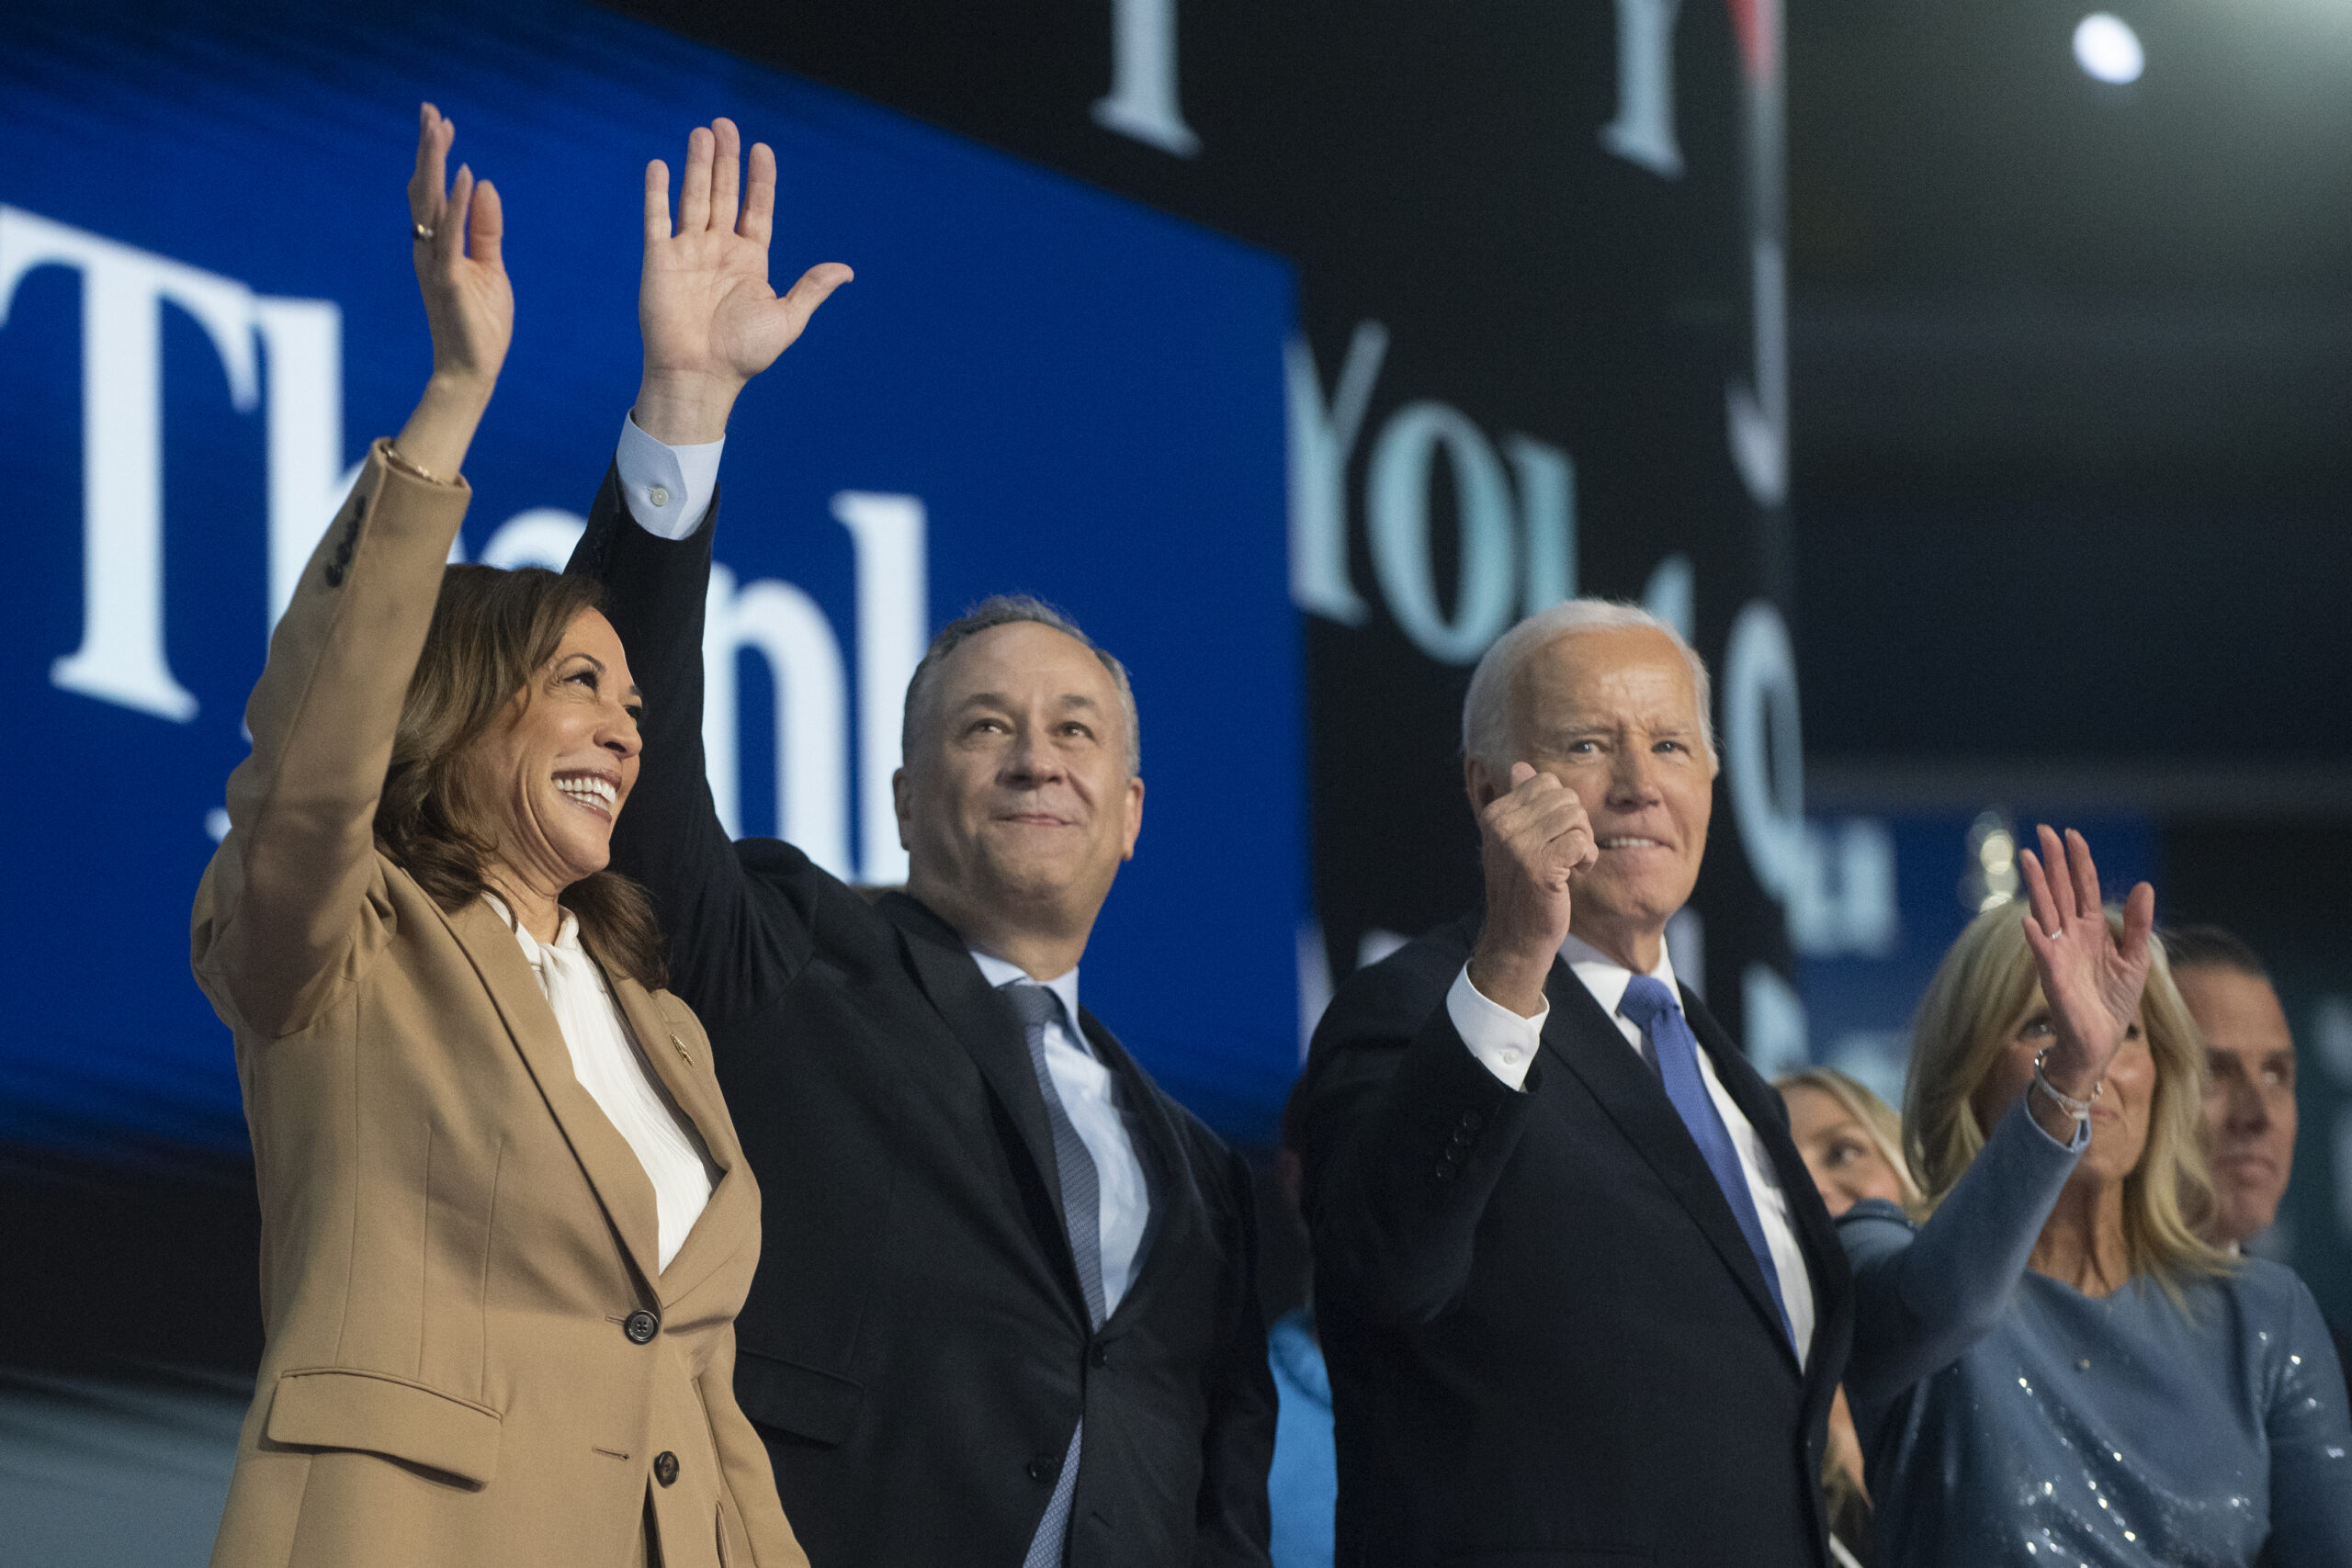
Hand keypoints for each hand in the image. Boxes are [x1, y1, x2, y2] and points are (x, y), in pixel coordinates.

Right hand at [407, 103, 510, 394]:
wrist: (471, 371)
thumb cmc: (480, 324)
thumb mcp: (491, 269)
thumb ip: (485, 229)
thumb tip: (486, 185)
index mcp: (438, 245)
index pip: (435, 192)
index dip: (438, 156)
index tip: (443, 123)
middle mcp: (429, 248)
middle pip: (425, 189)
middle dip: (428, 148)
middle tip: (431, 110)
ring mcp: (435, 263)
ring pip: (430, 204)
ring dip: (435, 164)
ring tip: (438, 128)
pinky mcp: (448, 280)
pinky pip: (451, 236)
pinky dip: (459, 205)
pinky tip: (466, 177)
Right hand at [634, 118, 852, 442]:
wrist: (701, 375)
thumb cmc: (745, 354)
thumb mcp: (788, 318)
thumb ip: (811, 288)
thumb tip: (847, 270)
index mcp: (750, 261)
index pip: (756, 209)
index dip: (760, 180)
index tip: (762, 149)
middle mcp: (719, 250)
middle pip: (723, 194)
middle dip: (725, 160)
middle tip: (725, 124)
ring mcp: (688, 252)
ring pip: (693, 198)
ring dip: (697, 165)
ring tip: (703, 132)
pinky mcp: (659, 259)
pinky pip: (657, 218)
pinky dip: (658, 192)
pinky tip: (661, 165)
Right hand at [1467, 762, 1597, 1017]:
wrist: (1516, 937)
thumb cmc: (1523, 888)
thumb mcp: (1514, 841)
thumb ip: (1520, 802)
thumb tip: (1522, 767)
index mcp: (1496, 814)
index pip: (1545, 782)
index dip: (1560, 808)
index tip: (1552, 836)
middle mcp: (1503, 826)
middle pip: (1565, 797)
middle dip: (1576, 823)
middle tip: (1566, 851)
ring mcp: (1519, 846)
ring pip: (1576, 817)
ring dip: (1583, 841)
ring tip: (1569, 862)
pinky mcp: (1540, 867)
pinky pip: (1581, 841)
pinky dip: (1586, 857)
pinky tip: (1575, 873)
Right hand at [2018, 826, 2153, 1099]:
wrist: (2100, 1041)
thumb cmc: (2114, 1002)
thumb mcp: (2136, 960)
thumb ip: (2139, 924)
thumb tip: (2146, 885)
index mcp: (2092, 929)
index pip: (2084, 887)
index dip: (2079, 861)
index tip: (2071, 834)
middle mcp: (2071, 935)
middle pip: (2060, 890)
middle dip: (2053, 861)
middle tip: (2043, 830)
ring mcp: (2059, 952)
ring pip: (2046, 910)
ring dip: (2037, 885)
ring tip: (2029, 858)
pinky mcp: (2053, 976)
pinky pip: (2043, 953)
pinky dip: (2036, 938)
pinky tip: (2030, 921)